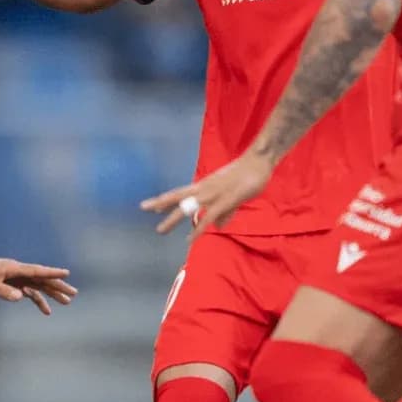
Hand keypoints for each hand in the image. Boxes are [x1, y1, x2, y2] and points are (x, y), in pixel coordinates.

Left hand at [0, 255, 76, 315]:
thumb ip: (3, 291)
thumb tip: (21, 297)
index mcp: (13, 269)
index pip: (36, 271)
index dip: (52, 273)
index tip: (66, 273)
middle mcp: (17, 272)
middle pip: (42, 279)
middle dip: (58, 286)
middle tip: (73, 293)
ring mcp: (14, 278)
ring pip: (37, 286)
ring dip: (51, 293)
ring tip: (66, 302)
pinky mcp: (10, 284)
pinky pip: (28, 292)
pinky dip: (37, 299)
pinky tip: (45, 310)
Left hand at [140, 152, 274, 238]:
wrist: (258, 162)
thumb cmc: (247, 175)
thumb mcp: (232, 196)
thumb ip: (225, 212)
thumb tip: (218, 226)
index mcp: (204, 184)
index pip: (180, 192)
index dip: (166, 199)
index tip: (151, 206)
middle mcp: (203, 188)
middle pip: (177, 196)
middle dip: (160, 203)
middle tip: (143, 208)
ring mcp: (212, 194)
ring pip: (187, 207)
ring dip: (173, 219)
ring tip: (160, 230)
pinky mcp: (224, 201)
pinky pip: (207, 218)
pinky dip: (197, 230)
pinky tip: (189, 239)